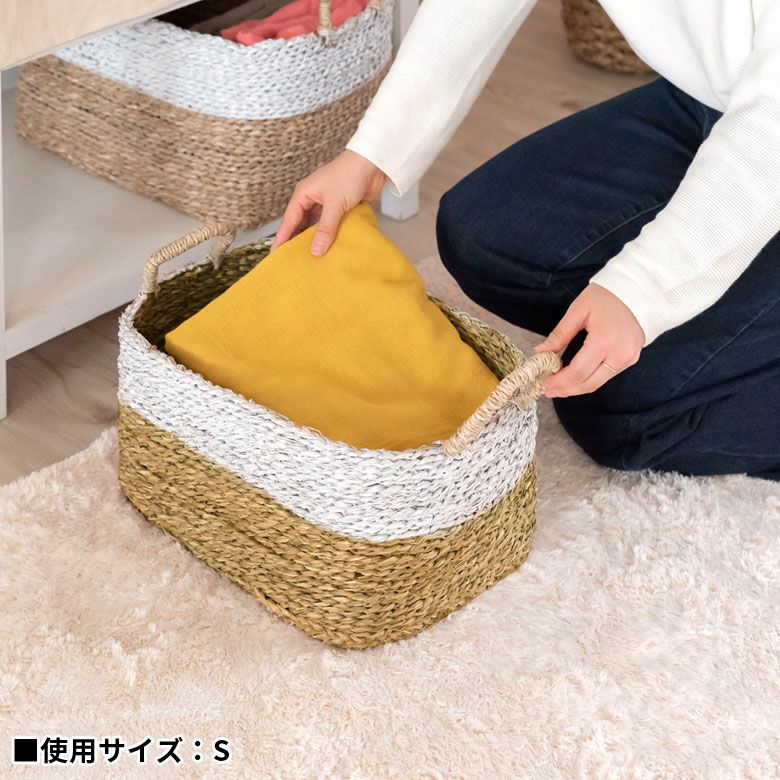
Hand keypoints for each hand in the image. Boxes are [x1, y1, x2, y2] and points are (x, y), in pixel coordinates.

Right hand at [270, 150, 386, 255]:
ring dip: (314, 239)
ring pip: (315, 226)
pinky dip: (328, 235)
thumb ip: (325, 229)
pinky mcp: (339, 207)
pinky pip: (329, 225)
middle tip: (292, 261)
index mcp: (303, 194)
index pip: (289, 221)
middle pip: (300, 224)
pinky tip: (329, 248)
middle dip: (296, 241)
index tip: (276, 254)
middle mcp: (311, 199)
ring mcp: (325, 204)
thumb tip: (315, 251)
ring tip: (310, 258)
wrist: (372, 164)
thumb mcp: (335, 204)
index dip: (282, 239)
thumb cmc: (349, 175)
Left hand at [534, 283, 644, 396]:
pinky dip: (588, 380)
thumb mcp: (579, 310)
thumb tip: (541, 351)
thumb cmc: (608, 296)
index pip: (577, 372)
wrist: (640, 290)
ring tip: (557, 387)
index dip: (558, 382)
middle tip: (546, 389)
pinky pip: (606, 376)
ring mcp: (627, 359)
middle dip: (565, 390)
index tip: (543, 383)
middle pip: (587, 384)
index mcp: (604, 340)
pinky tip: (574, 378)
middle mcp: (619, 354)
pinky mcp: (630, 359)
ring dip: (575, 388)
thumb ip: (560, 334)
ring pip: (597, 384)